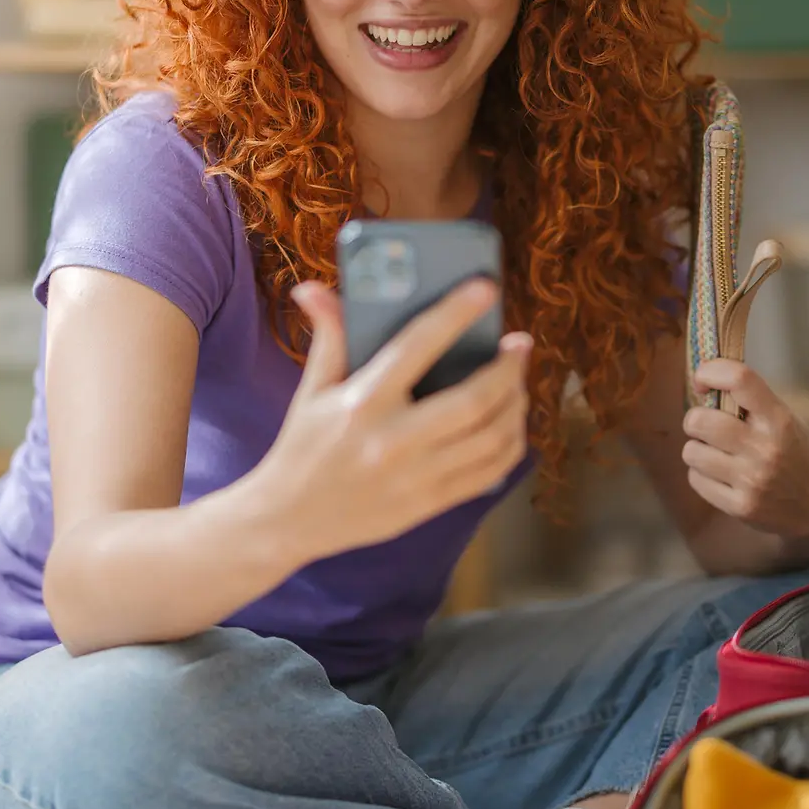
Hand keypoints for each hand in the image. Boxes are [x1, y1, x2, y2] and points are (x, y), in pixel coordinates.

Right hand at [249, 278, 531, 563]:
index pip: (418, 345)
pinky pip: (488, 473)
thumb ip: (328, 337)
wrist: (289, 519)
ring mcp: (416, 477)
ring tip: (518, 382)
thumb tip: (312, 288)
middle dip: (508, 369)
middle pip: (473, 400)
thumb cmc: (303, 446)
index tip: (486, 289)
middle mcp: (394, 440)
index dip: (456, 314)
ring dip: (515, 405)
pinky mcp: (429, 504)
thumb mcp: (312, 389)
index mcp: (364, 402)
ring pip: (491, 439)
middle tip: (519, 346)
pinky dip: (510, 445)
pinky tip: (511, 423)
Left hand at [683, 360, 808, 546]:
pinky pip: (696, 479)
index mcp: (779, 419)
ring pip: (691, 451)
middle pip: (700, 420)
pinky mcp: (740, 506)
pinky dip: (702, 475)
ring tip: (715, 453)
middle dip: (695, 419)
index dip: (711, 371)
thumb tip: (706, 379)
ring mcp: (752, 480)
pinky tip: (720, 476)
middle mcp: (765, 448)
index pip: (739, 379)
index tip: (702, 379)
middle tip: (706, 425)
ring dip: (697, 449)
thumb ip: (752, 401)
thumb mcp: (787, 419)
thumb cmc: (795, 454)